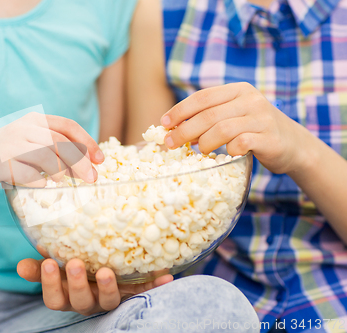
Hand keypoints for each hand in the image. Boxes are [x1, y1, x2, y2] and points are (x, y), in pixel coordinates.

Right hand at [0, 112, 104, 191]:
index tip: (100, 160)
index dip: (87, 142)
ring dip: (60, 170)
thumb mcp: (30, 141)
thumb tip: (87, 162)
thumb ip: (53, 145)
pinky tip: (44, 187)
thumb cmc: (8, 155)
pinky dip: (38, 181)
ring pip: (43, 154)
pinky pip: (24, 172)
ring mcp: (8, 145)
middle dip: (79, 161)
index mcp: (34, 120)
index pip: (67, 126)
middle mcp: (22, 128)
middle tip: (91, 178)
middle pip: (58, 142)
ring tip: (65, 182)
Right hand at [17, 257, 172, 315]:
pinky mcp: (131, 293)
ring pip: (109, 302)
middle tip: (76, 264)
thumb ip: (40, 268)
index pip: (54, 298)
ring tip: (108, 272)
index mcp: (67, 295)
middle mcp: (88, 301)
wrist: (100, 271)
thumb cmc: (73, 269)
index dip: (49, 284)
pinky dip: (155, 285)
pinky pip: (143, 292)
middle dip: (78, 284)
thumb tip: (20, 267)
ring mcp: (110, 298)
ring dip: (110, 288)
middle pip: (81, 301)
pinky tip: (166, 275)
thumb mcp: (55, 267)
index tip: (48, 263)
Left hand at [161, 82, 312, 173]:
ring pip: (222, 129)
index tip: (163, 123)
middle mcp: (251, 100)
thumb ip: (209, 117)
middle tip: (170, 144)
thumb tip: (173, 129)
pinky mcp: (269, 139)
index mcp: (238, 90)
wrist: (293, 145)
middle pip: (208, 114)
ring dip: (204, 143)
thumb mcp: (233, 116)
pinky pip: (240, 144)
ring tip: (199, 151)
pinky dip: (227, 150)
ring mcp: (262, 118)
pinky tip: (225, 154)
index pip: (202, 97)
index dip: (180, 110)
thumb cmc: (254, 131)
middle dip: (184, 130)